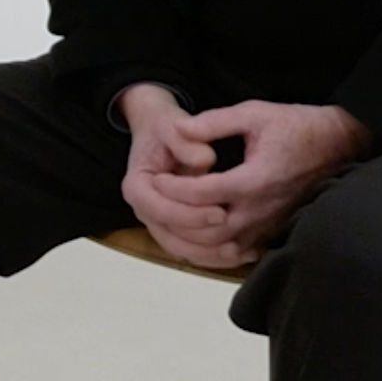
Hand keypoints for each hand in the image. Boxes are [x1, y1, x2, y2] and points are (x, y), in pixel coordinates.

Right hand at [115, 83, 233, 267]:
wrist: (160, 133)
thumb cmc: (165, 128)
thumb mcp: (172, 124)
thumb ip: (186, 140)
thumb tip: (205, 159)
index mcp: (137, 186)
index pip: (160, 209)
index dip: (190, 214)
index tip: (221, 211)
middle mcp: (144, 210)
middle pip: (170, 236)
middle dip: (203, 236)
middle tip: (238, 231)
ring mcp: (159, 223)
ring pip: (182, 250)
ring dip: (211, 254)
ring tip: (242, 250)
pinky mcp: (175, 230)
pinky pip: (193, 251)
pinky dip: (215, 256)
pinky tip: (244, 253)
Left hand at [128, 93, 373, 269]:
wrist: (339, 144)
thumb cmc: (296, 126)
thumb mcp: (253, 112)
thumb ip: (213, 122)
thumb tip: (178, 129)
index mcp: (256, 179)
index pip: (203, 194)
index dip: (173, 188)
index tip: (156, 178)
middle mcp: (262, 209)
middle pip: (208, 230)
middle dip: (176, 220)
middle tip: (156, 204)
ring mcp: (269, 225)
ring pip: (221, 249)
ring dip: (190, 239)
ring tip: (168, 221)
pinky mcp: (274, 233)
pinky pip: (237, 254)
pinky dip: (212, 251)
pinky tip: (195, 236)